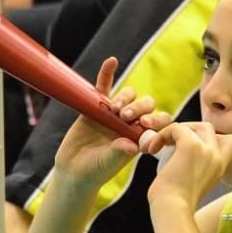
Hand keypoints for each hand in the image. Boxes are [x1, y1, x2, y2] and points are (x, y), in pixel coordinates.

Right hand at [54, 57, 171, 185]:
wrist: (73, 169)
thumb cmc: (96, 171)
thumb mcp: (109, 163)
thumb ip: (120, 152)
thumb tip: (131, 145)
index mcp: (141, 137)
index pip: (158, 123)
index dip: (157, 119)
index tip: (144, 124)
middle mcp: (131, 123)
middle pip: (145, 106)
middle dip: (139, 108)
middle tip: (125, 117)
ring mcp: (115, 114)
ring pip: (128, 95)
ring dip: (125, 98)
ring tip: (114, 109)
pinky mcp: (97, 106)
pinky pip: (104, 87)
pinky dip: (107, 73)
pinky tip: (111, 61)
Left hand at [145, 122, 231, 211]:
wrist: (172, 210)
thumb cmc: (175, 202)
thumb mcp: (192, 181)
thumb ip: (193, 165)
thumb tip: (172, 146)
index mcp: (221, 167)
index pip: (230, 140)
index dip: (210, 137)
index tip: (192, 147)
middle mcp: (217, 157)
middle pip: (208, 128)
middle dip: (188, 130)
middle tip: (171, 143)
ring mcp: (206, 150)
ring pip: (194, 125)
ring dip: (175, 131)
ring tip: (159, 145)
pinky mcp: (190, 145)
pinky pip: (176, 128)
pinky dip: (162, 135)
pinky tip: (151, 149)